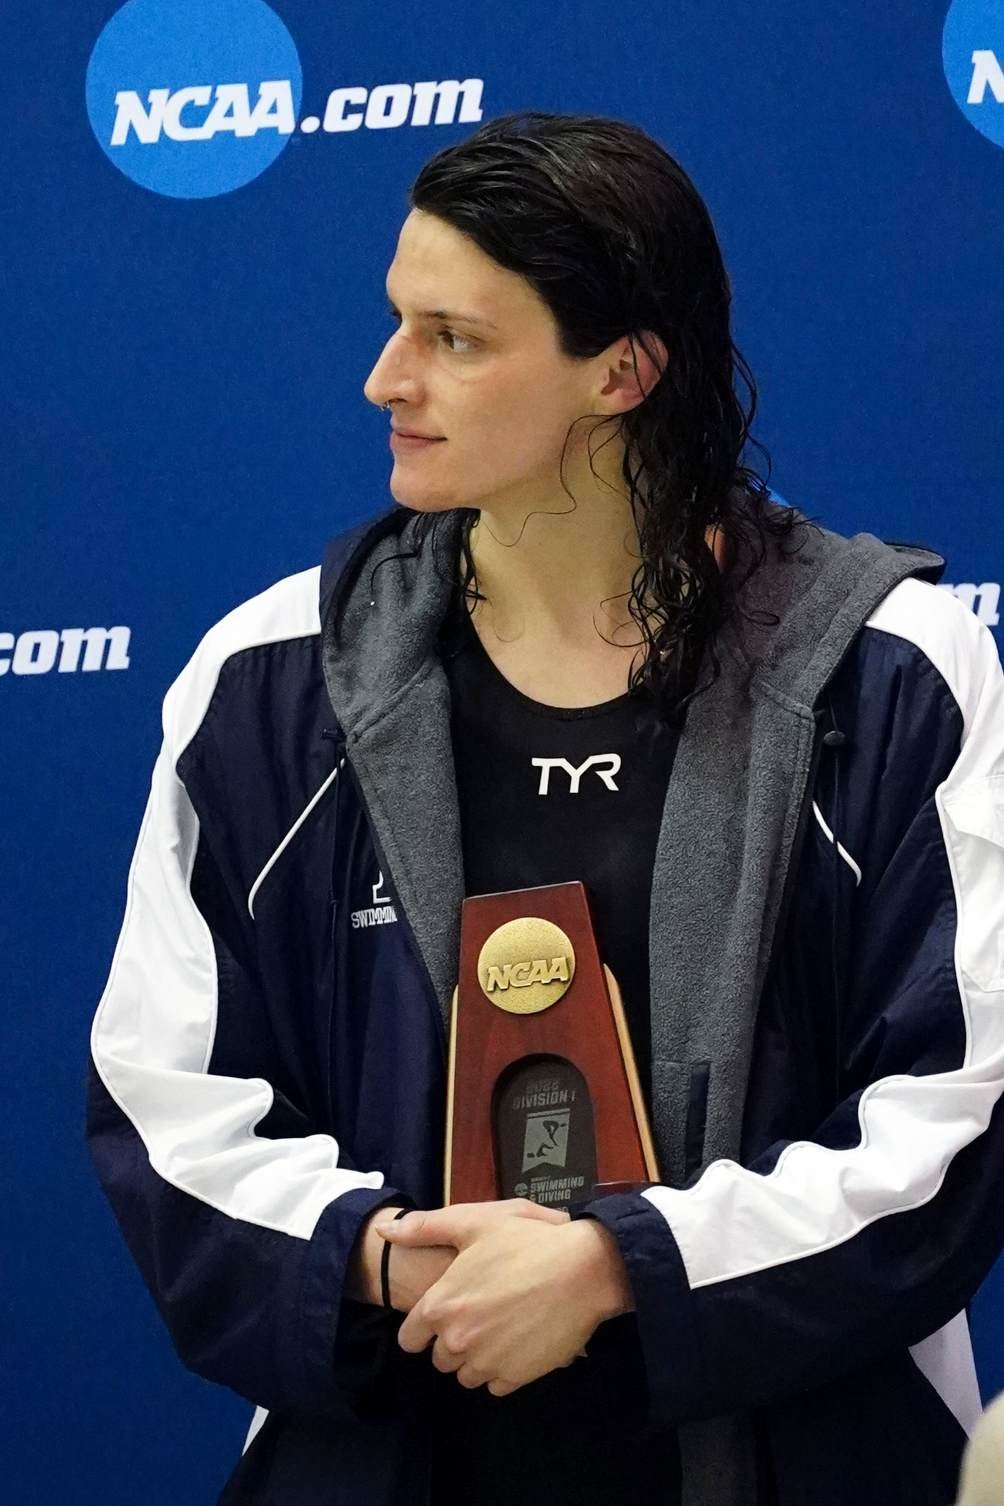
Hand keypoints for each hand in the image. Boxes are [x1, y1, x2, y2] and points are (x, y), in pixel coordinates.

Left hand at [375, 1203, 632, 1395]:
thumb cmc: (526, 1241)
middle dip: (453, 1340)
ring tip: (501, 1326)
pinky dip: (503, 1368)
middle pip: (440, 1358)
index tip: (444, 1313)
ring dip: (477, 1357)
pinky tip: (519, 1340)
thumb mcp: (474, 1222)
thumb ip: (425, 1228)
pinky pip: (495, 1384)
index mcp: (441, 1305)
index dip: (424, 1326)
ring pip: (466, 1374)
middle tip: (480, 1312)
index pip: (410, 1338)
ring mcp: (486, 1362)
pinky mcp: (515, 1377)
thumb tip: (386, 1230)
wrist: (582, 1270)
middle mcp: (457, 1340)